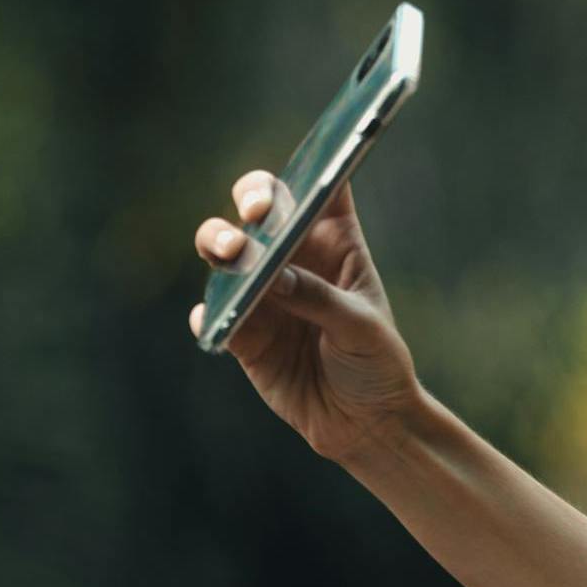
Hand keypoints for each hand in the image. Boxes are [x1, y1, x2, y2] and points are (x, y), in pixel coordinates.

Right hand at [189, 168, 422, 462]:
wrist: (365, 422)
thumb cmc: (377, 364)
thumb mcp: (362, 328)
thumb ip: (320, 299)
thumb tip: (274, 276)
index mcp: (336, 243)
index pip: (322, 188)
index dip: (313, 164)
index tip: (305, 166)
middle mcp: (295, 257)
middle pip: (260, 206)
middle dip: (251, 197)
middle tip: (255, 214)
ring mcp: (264, 291)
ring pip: (224, 250)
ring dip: (218, 244)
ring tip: (230, 256)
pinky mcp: (243, 331)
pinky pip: (212, 313)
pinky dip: (209, 314)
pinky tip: (215, 321)